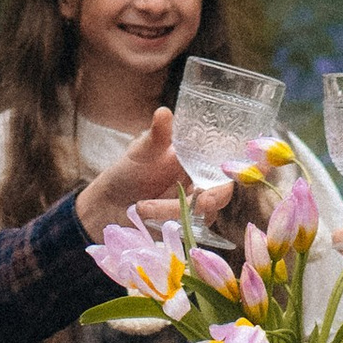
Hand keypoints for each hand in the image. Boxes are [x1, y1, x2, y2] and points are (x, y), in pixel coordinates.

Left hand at [77, 110, 213, 239]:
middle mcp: (202, 185)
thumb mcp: (142, 151)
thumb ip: (157, 135)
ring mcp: (195, 209)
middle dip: (213, 199)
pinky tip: (148, 218)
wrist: (109, 205)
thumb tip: (164, 112)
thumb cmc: (129, 172)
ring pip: (202, 214)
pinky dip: (170, 224)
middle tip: (200, 202)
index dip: (233, 172)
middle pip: (221, 193)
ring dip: (173, 211)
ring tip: (142, 207)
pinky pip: (189, 229)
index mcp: (197, 162)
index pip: (224, 165)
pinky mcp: (186, 228)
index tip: (223, 174)